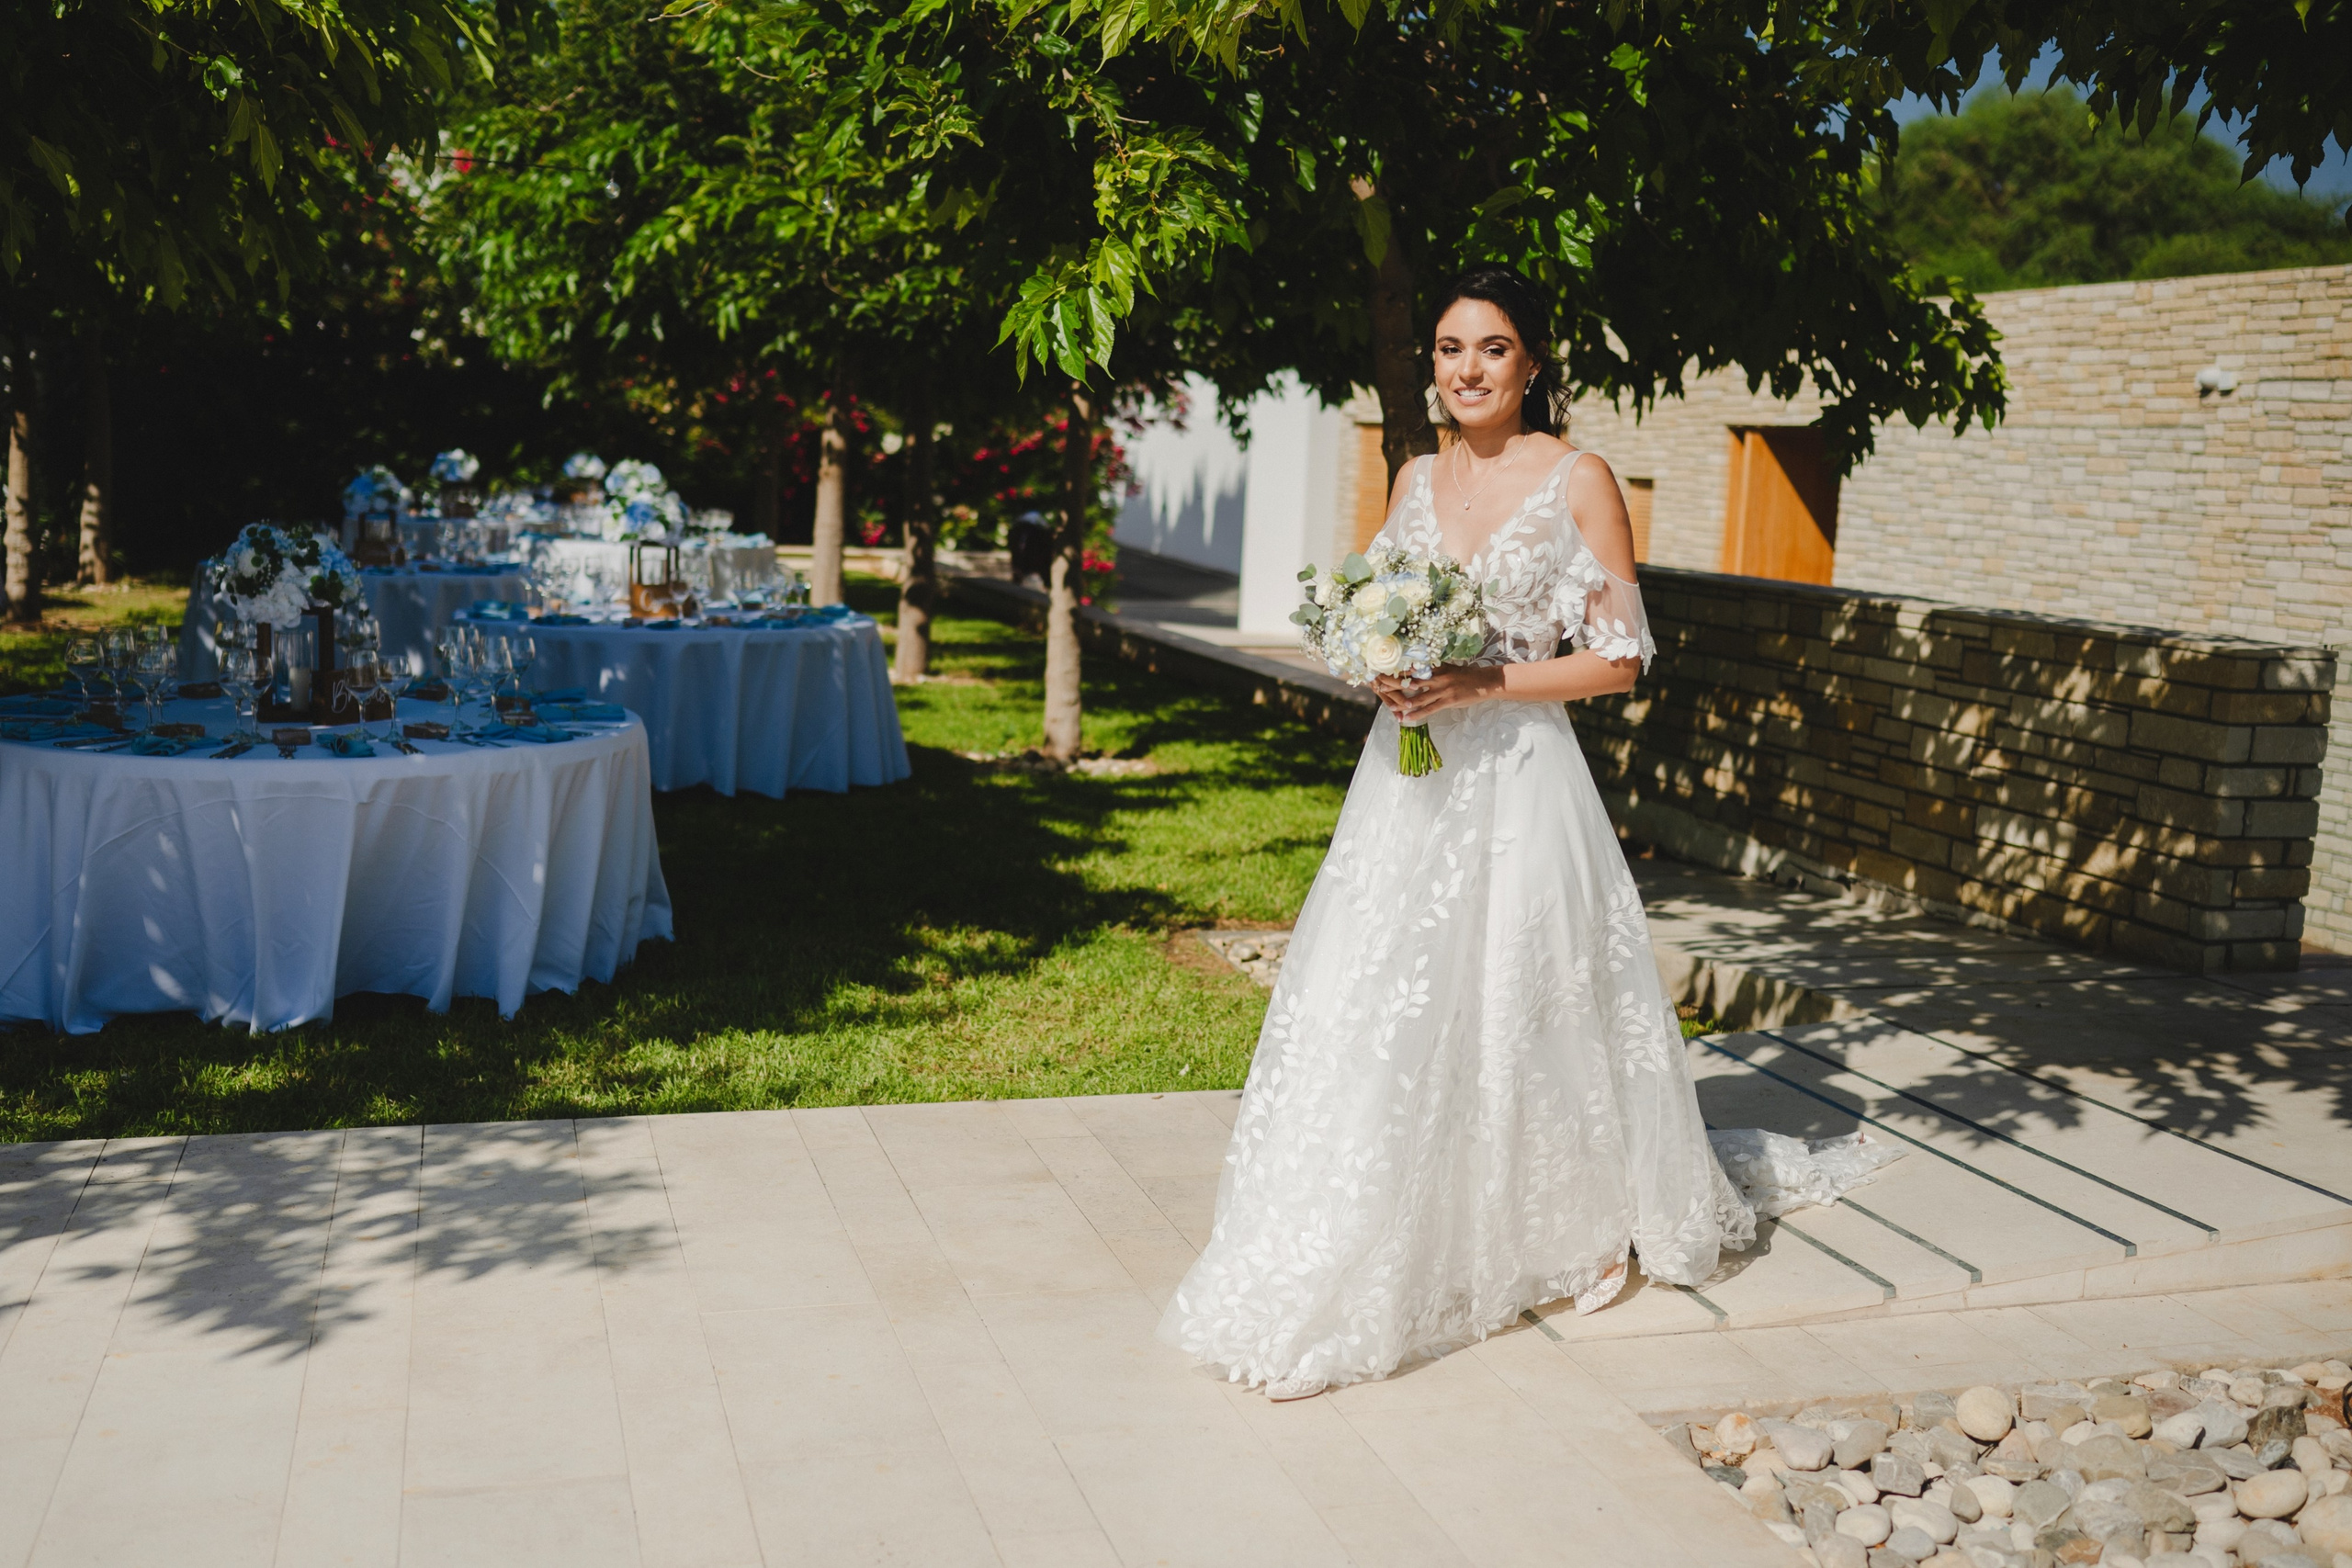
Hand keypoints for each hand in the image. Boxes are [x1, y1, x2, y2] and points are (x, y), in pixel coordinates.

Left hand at [1371, 665, 1503, 721]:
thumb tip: (1419, 671)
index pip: (1412, 667)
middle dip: (1393, 683)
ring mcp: (1442, 689)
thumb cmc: (1466, 676)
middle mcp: (1437, 676)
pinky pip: (1429, 709)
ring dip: (1402, 702)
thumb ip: (1434, 670)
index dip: (1397, 670)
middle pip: (1411, 680)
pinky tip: (1407, 718)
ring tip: (1390, 707)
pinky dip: (1417, 714)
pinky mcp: (1448, 700)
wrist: (1485, 682)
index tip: (1383, 670)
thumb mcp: (1448, 669)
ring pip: (1418, 696)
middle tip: (1378, 685)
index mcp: (1435, 667)